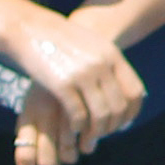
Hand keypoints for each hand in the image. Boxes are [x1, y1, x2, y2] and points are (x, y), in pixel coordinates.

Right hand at [3, 9, 143, 164]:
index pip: (135, 92)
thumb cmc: (60, 39)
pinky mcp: (62, 84)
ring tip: (87, 136)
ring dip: (96, 131)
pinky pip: (78, 115)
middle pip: (118, 107)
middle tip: (101, 134)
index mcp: (113, 55)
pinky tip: (72, 128)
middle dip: (112, 127)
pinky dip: (77, 127)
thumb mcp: (92, 45)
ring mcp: (83, 74)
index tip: (121, 123)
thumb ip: (109, 64)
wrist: (30, 28)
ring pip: (101, 115)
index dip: (131, 113)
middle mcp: (101, 65)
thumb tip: (124, 90)